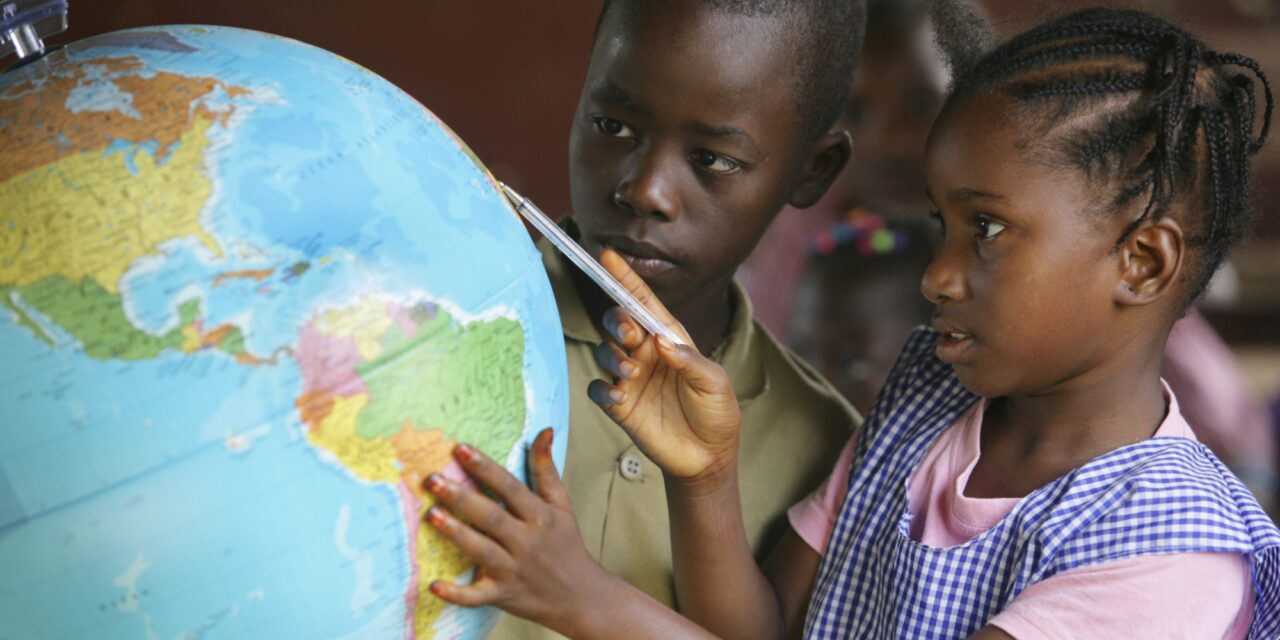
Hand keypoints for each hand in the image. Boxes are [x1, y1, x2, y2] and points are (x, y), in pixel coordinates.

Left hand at [425, 429, 611, 634]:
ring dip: (456, 533)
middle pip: (491, 516)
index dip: (485, 468)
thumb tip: (544, 431)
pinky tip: (434, 584)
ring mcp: (514, 570)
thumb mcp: (562, 504)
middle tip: (432, 480)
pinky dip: (456, 593)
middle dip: (461, 498)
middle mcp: (527, 542)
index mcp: (540, 516)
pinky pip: (476, 596)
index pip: (510, 487)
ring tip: (431, 515)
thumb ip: (546, 469)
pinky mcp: (502, 594)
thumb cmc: (566, 545)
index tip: (460, 449)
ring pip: (481, 550)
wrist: (580, 596)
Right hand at [587, 249, 741, 485]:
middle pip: (616, 321)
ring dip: (613, 356)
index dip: (624, 278)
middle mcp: (646, 353)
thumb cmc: (717, 414)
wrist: (708, 458)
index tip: (607, 256)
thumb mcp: (714, 383)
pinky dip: (602, 388)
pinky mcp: (619, 405)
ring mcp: (630, 379)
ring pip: (604, 351)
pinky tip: (619, 396)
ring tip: (632, 373)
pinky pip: (597, 387)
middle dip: (616, 320)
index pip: (642, 302)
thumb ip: (689, 360)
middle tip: (629, 334)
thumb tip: (661, 342)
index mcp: (669, 339)